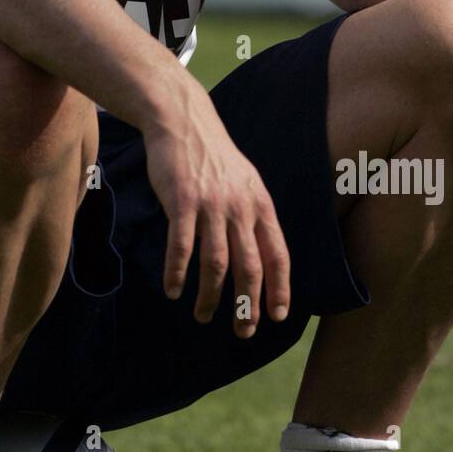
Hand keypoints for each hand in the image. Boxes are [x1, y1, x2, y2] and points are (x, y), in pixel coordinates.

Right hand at [142, 82, 290, 333]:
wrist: (182, 120)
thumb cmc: (211, 155)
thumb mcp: (244, 181)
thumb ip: (252, 214)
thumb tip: (259, 251)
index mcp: (259, 204)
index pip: (278, 254)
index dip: (279, 288)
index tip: (276, 316)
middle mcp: (240, 208)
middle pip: (250, 267)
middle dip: (248, 305)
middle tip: (242, 330)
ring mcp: (211, 205)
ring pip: (216, 264)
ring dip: (211, 297)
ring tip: (203, 316)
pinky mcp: (182, 202)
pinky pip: (181, 247)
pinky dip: (177, 273)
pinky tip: (173, 290)